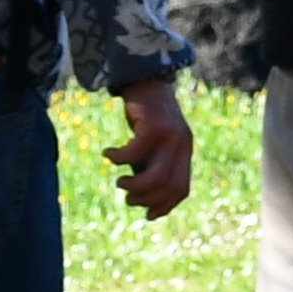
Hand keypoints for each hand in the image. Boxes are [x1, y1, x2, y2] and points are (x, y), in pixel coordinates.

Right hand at [106, 76, 196, 218]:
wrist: (143, 77)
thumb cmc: (145, 115)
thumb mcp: (152, 143)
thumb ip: (151, 165)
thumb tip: (140, 197)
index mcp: (184, 151)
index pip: (182, 188)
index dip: (165, 205)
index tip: (147, 214)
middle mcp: (182, 144)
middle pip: (169, 186)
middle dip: (146, 198)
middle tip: (127, 197)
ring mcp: (171, 135)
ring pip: (155, 176)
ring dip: (134, 185)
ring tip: (119, 181)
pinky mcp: (154, 126)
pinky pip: (134, 154)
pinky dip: (118, 159)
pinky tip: (108, 154)